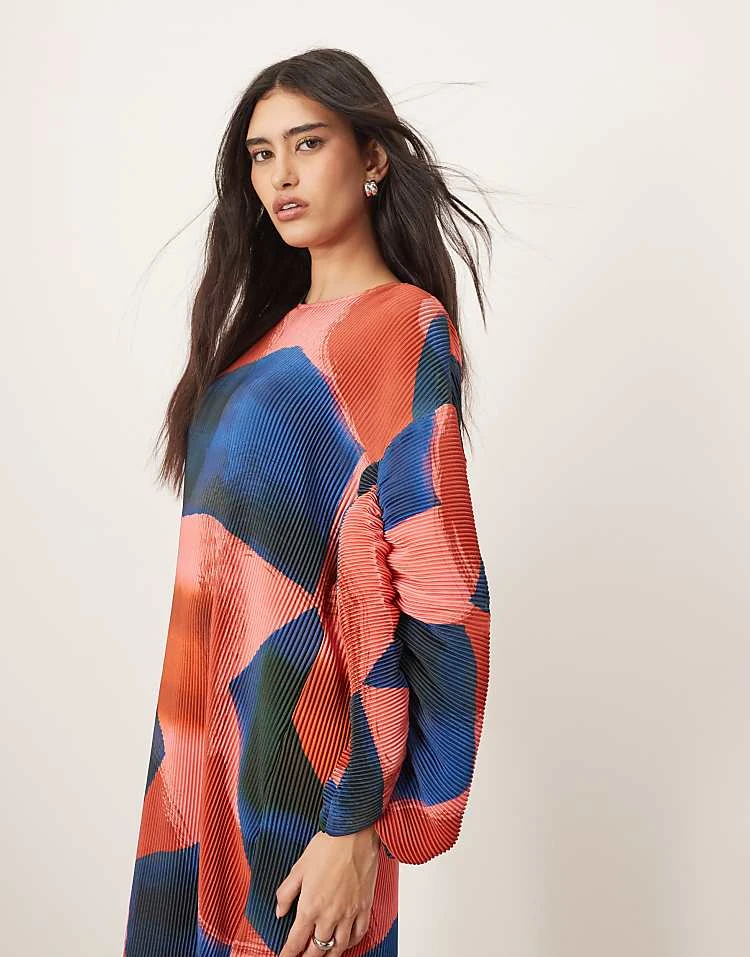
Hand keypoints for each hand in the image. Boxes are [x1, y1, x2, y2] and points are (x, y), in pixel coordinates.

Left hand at [276, 824, 380, 955]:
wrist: (354, 834)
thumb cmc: (327, 846)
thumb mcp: (298, 868)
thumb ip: (286, 893)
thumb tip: (279, 911)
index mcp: (310, 906)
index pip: (296, 941)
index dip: (288, 954)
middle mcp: (329, 915)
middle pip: (317, 949)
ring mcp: (349, 913)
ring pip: (338, 947)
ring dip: (328, 955)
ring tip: (322, 956)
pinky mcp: (364, 907)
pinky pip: (358, 934)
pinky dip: (350, 943)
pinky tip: (345, 943)